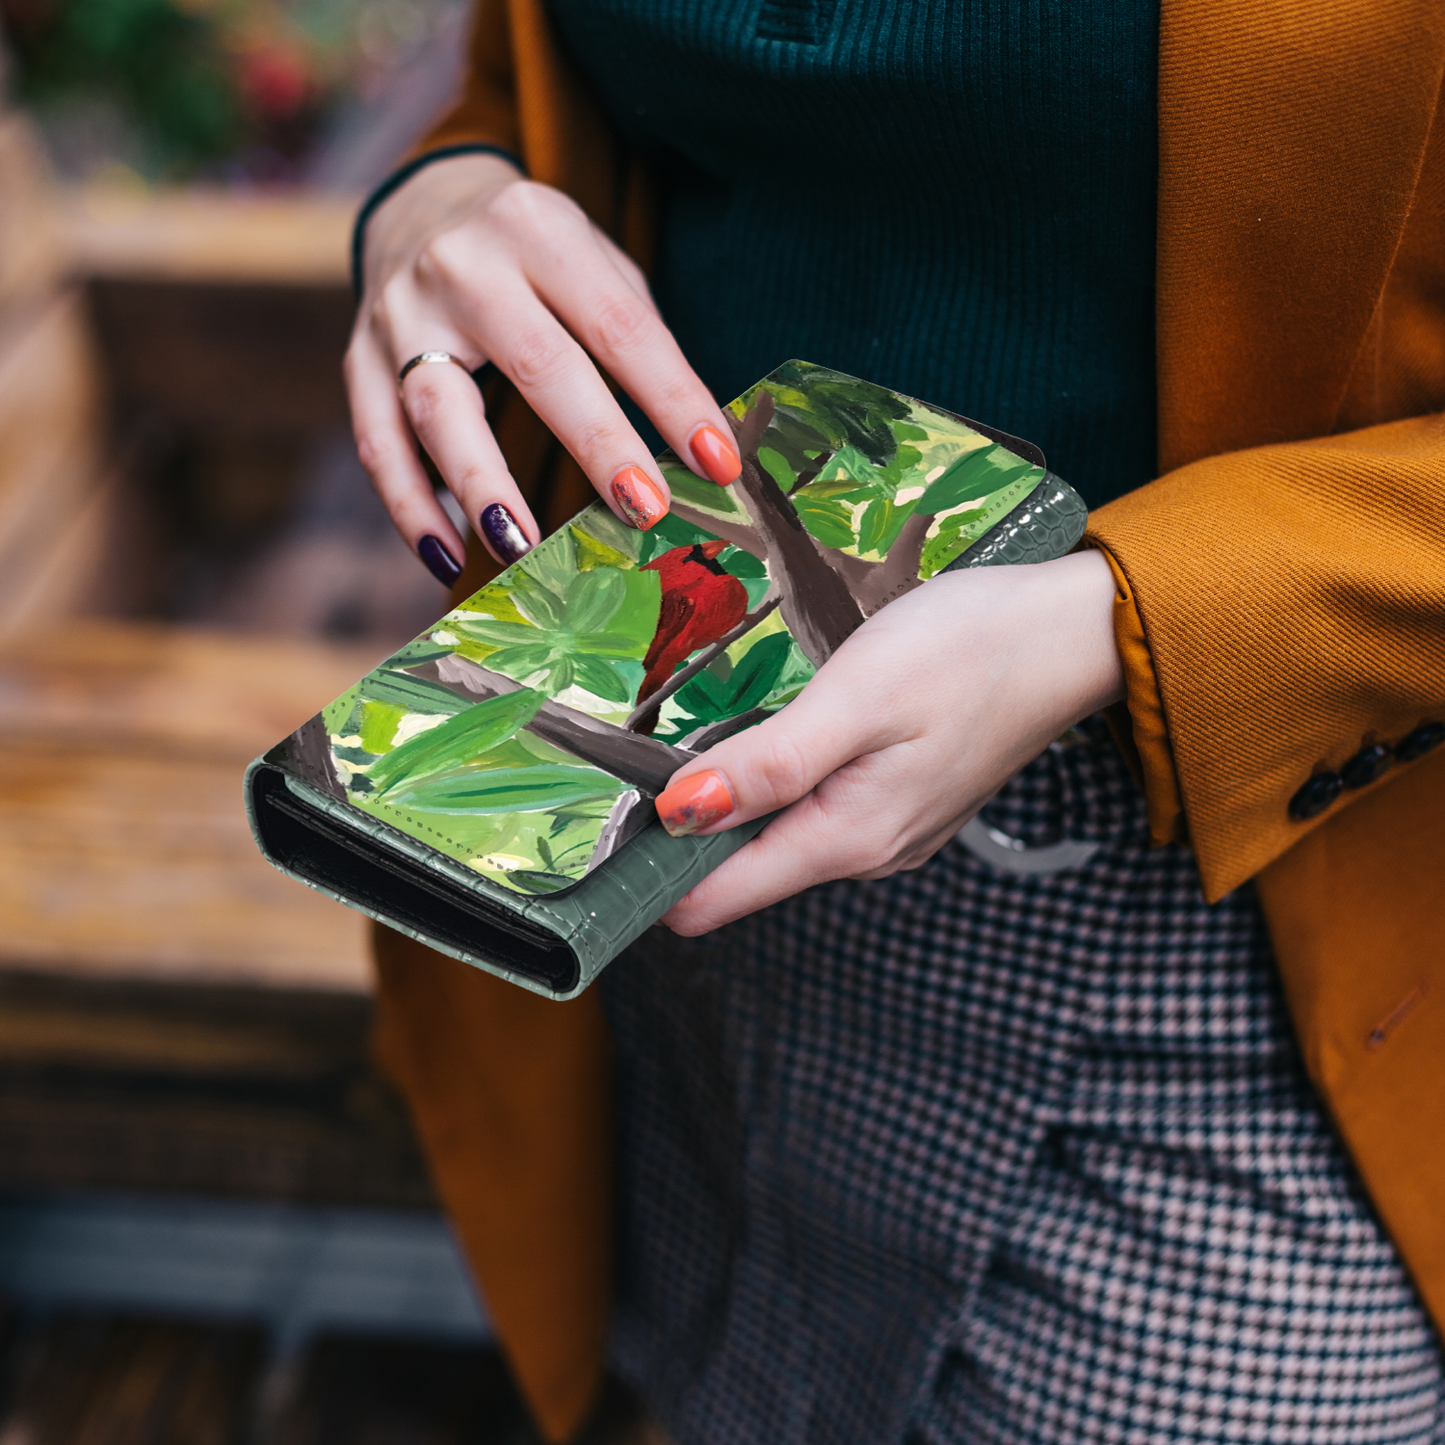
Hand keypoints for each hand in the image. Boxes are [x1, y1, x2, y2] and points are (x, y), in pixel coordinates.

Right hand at [345, 153, 741, 579]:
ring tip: (524, 548)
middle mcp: (463, 265)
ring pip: (439, 410)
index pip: (619, 324)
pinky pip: (378, 443)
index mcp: (539, 230)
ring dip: (482, 486)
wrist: (422, 206)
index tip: (719, 464)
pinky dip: (410, 507)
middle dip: (597, 444)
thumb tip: (698, 450)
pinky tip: (448, 557)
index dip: (672, 397)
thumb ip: (636, 341)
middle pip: (537, 364)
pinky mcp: (357, 359)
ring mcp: (400, 313)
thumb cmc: (536, 259)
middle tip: (645, 510)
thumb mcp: (595, 264)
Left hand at [655, 549, 1125, 933]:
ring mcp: (886, 830)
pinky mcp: (900, 800)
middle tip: (635, 757)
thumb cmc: (971, 652)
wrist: (1071, 634)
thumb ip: (768, 765)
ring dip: (734, 796)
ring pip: (776, 834)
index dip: (652, 873)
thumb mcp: (857, 699)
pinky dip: (780, 779)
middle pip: (739, 867)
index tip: (602, 826)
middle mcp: (864, 853)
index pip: (715, 900)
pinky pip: (815, 808)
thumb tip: (681, 816)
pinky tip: (779, 730)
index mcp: (846, 839)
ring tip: (701, 733)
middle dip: (686, 827)